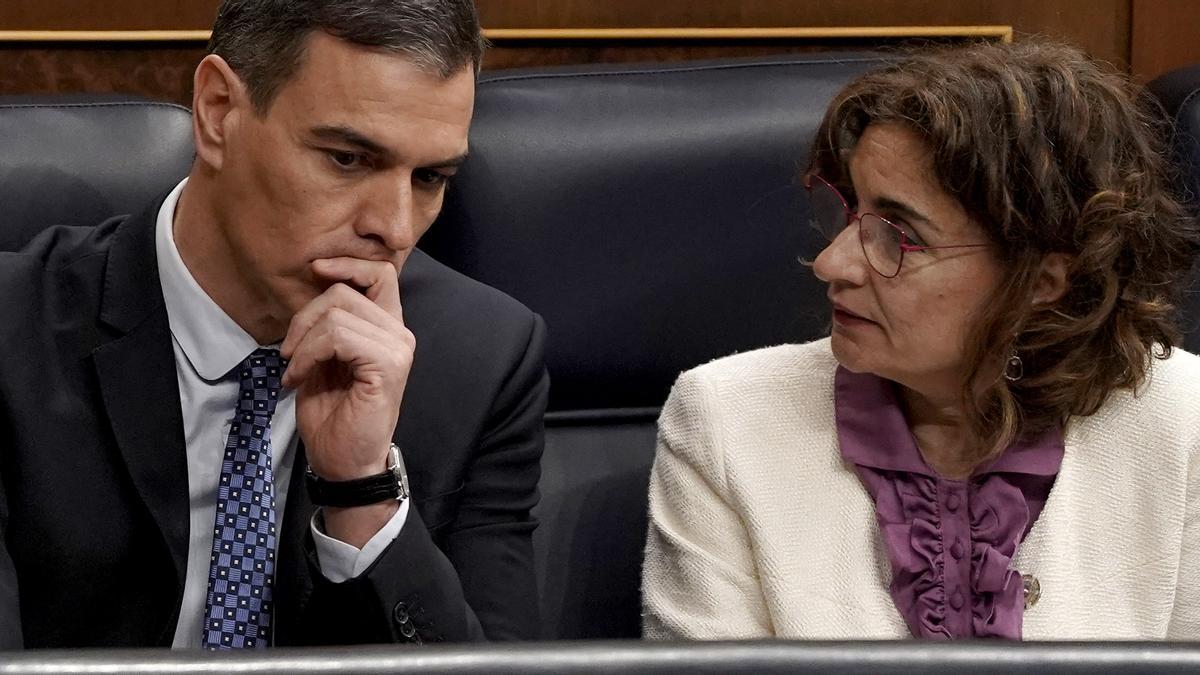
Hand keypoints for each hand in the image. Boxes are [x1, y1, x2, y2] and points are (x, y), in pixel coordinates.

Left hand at [281, 257, 413, 481]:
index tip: (315, 270)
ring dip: (302, 341)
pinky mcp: (388, 365)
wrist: (344, 461)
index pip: (381, 272)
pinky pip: (337, 337)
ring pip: (337, 313)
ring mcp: (398, 348)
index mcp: (388, 328)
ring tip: (293, 368)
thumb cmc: (334, 414)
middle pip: (345, 290)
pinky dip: (307, 355)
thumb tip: (316, 283)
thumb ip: (330, 322)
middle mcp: (400, 333)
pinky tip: (297, 377)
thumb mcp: (326, 358)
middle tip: (288, 351)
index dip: (347, 264)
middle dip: (304, 316)